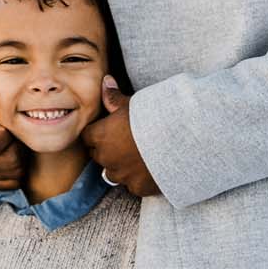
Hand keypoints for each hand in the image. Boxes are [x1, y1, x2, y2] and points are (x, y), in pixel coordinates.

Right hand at [0, 86, 26, 190]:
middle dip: (17, 144)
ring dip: (20, 156)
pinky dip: (18, 168)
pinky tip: (10, 153)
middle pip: (10, 161)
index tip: (3, 123)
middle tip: (12, 132)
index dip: (6, 133)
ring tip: (11, 142)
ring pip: (16, 173)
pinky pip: (14, 182)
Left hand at [83, 78, 158, 196]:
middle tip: (125, 140)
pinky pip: (132, 184)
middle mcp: (106, 159)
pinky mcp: (137, 187)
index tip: (109, 128)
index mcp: (100, 136)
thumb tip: (105, 81)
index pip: (87, 136)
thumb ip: (114, 97)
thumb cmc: (153, 117)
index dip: (97, 132)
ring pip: (113, 172)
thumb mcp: (132, 103)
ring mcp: (122, 175)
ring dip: (120, 166)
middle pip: (98, 155)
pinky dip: (137, 178)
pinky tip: (149, 168)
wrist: (180, 140)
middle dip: (107, 149)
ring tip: (137, 155)